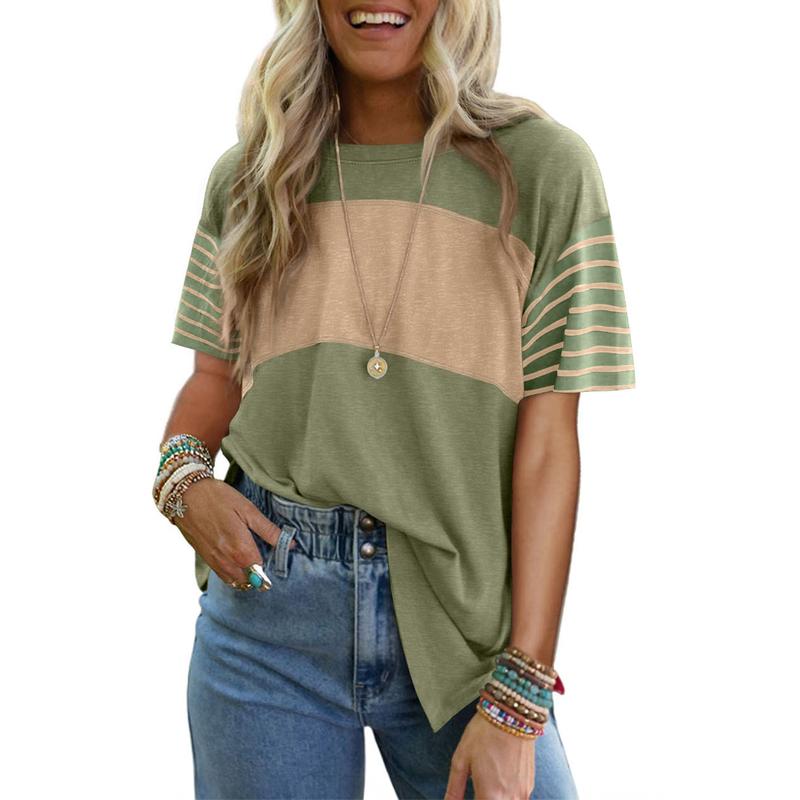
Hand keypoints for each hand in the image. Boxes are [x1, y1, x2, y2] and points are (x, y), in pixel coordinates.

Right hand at [172, 478, 295, 584]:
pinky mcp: (205, 558)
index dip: (270, 567)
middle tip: (264, 559)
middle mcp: (227, 560)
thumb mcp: (248, 510)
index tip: (274, 558)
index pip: (261, 572)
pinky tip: (236, 559)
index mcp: (240, 549)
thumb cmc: (219, 498)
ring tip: (252, 561)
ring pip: (235, 582)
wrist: (185, 495)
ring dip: (246, 577)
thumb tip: (290, 544)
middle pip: (248, 581)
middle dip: (258, 575)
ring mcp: (214, 561)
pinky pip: (222, 575)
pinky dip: (232, 574)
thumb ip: (268, 530)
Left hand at [445, 712, 535, 799]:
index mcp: (490, 796)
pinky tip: (499, 781)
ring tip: (487, 784)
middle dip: (484, 799)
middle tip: (477, 789)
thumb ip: (454, 788)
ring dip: (495, 799)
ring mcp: (523, 793)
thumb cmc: (485, 734)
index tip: (470, 795)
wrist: (512, 715)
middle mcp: (510, 799)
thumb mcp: (461, 759)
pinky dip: (506, 796)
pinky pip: (517, 799)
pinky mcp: (529, 785)